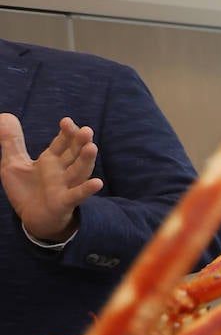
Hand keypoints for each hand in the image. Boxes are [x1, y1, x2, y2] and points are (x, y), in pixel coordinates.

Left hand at [0, 113, 102, 241]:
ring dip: (86, 160)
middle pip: (74, 154)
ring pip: (79, 171)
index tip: (66, 121)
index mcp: (51, 160)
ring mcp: (65, 186)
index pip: (62, 143)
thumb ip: (11, 141)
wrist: (33, 218)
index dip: (66, 133)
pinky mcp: (64, 202)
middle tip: (87, 130)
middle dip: (80, 142)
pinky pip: (77, 195)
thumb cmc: (27, 190)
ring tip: (92, 148)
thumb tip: (5, 115)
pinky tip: (97, 183)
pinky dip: (86, 190)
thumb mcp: (13, 163)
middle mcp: (61, 171)